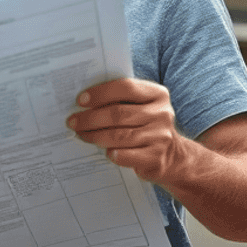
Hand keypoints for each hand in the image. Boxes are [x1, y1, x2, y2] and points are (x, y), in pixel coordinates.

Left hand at [65, 77, 183, 183]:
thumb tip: (84, 99)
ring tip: (80, 134)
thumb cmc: (147, 125)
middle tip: (72, 121)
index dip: (100, 93)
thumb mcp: (142, 106)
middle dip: (91, 118)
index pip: (126, 87)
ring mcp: (161, 137)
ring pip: (119, 135)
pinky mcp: (156, 158)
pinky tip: (103, 151)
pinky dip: (112, 153)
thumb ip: (121, 99)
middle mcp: (162, 114)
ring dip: (95, 135)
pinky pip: (127, 155)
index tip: (80, 100)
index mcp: (157, 94)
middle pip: (118, 113)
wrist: (174, 157)